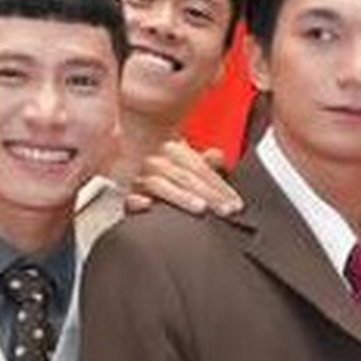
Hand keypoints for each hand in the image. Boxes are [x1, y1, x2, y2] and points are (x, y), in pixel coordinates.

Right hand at [127, 141, 243, 215]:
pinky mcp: (124, 197)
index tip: (236, 204)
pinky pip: (127, 198)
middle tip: (226, 211)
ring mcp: (138, 178)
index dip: (220, 185)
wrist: (131, 171)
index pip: (199, 167)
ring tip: (201, 208)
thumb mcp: (190, 167)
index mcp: (171, 150)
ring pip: (160, 184)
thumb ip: (205, 163)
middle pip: (184, 176)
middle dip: (209, 194)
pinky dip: (137, 201)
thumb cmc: (170, 175)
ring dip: (182, 197)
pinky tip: (148, 206)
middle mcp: (154, 162)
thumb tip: (217, 155)